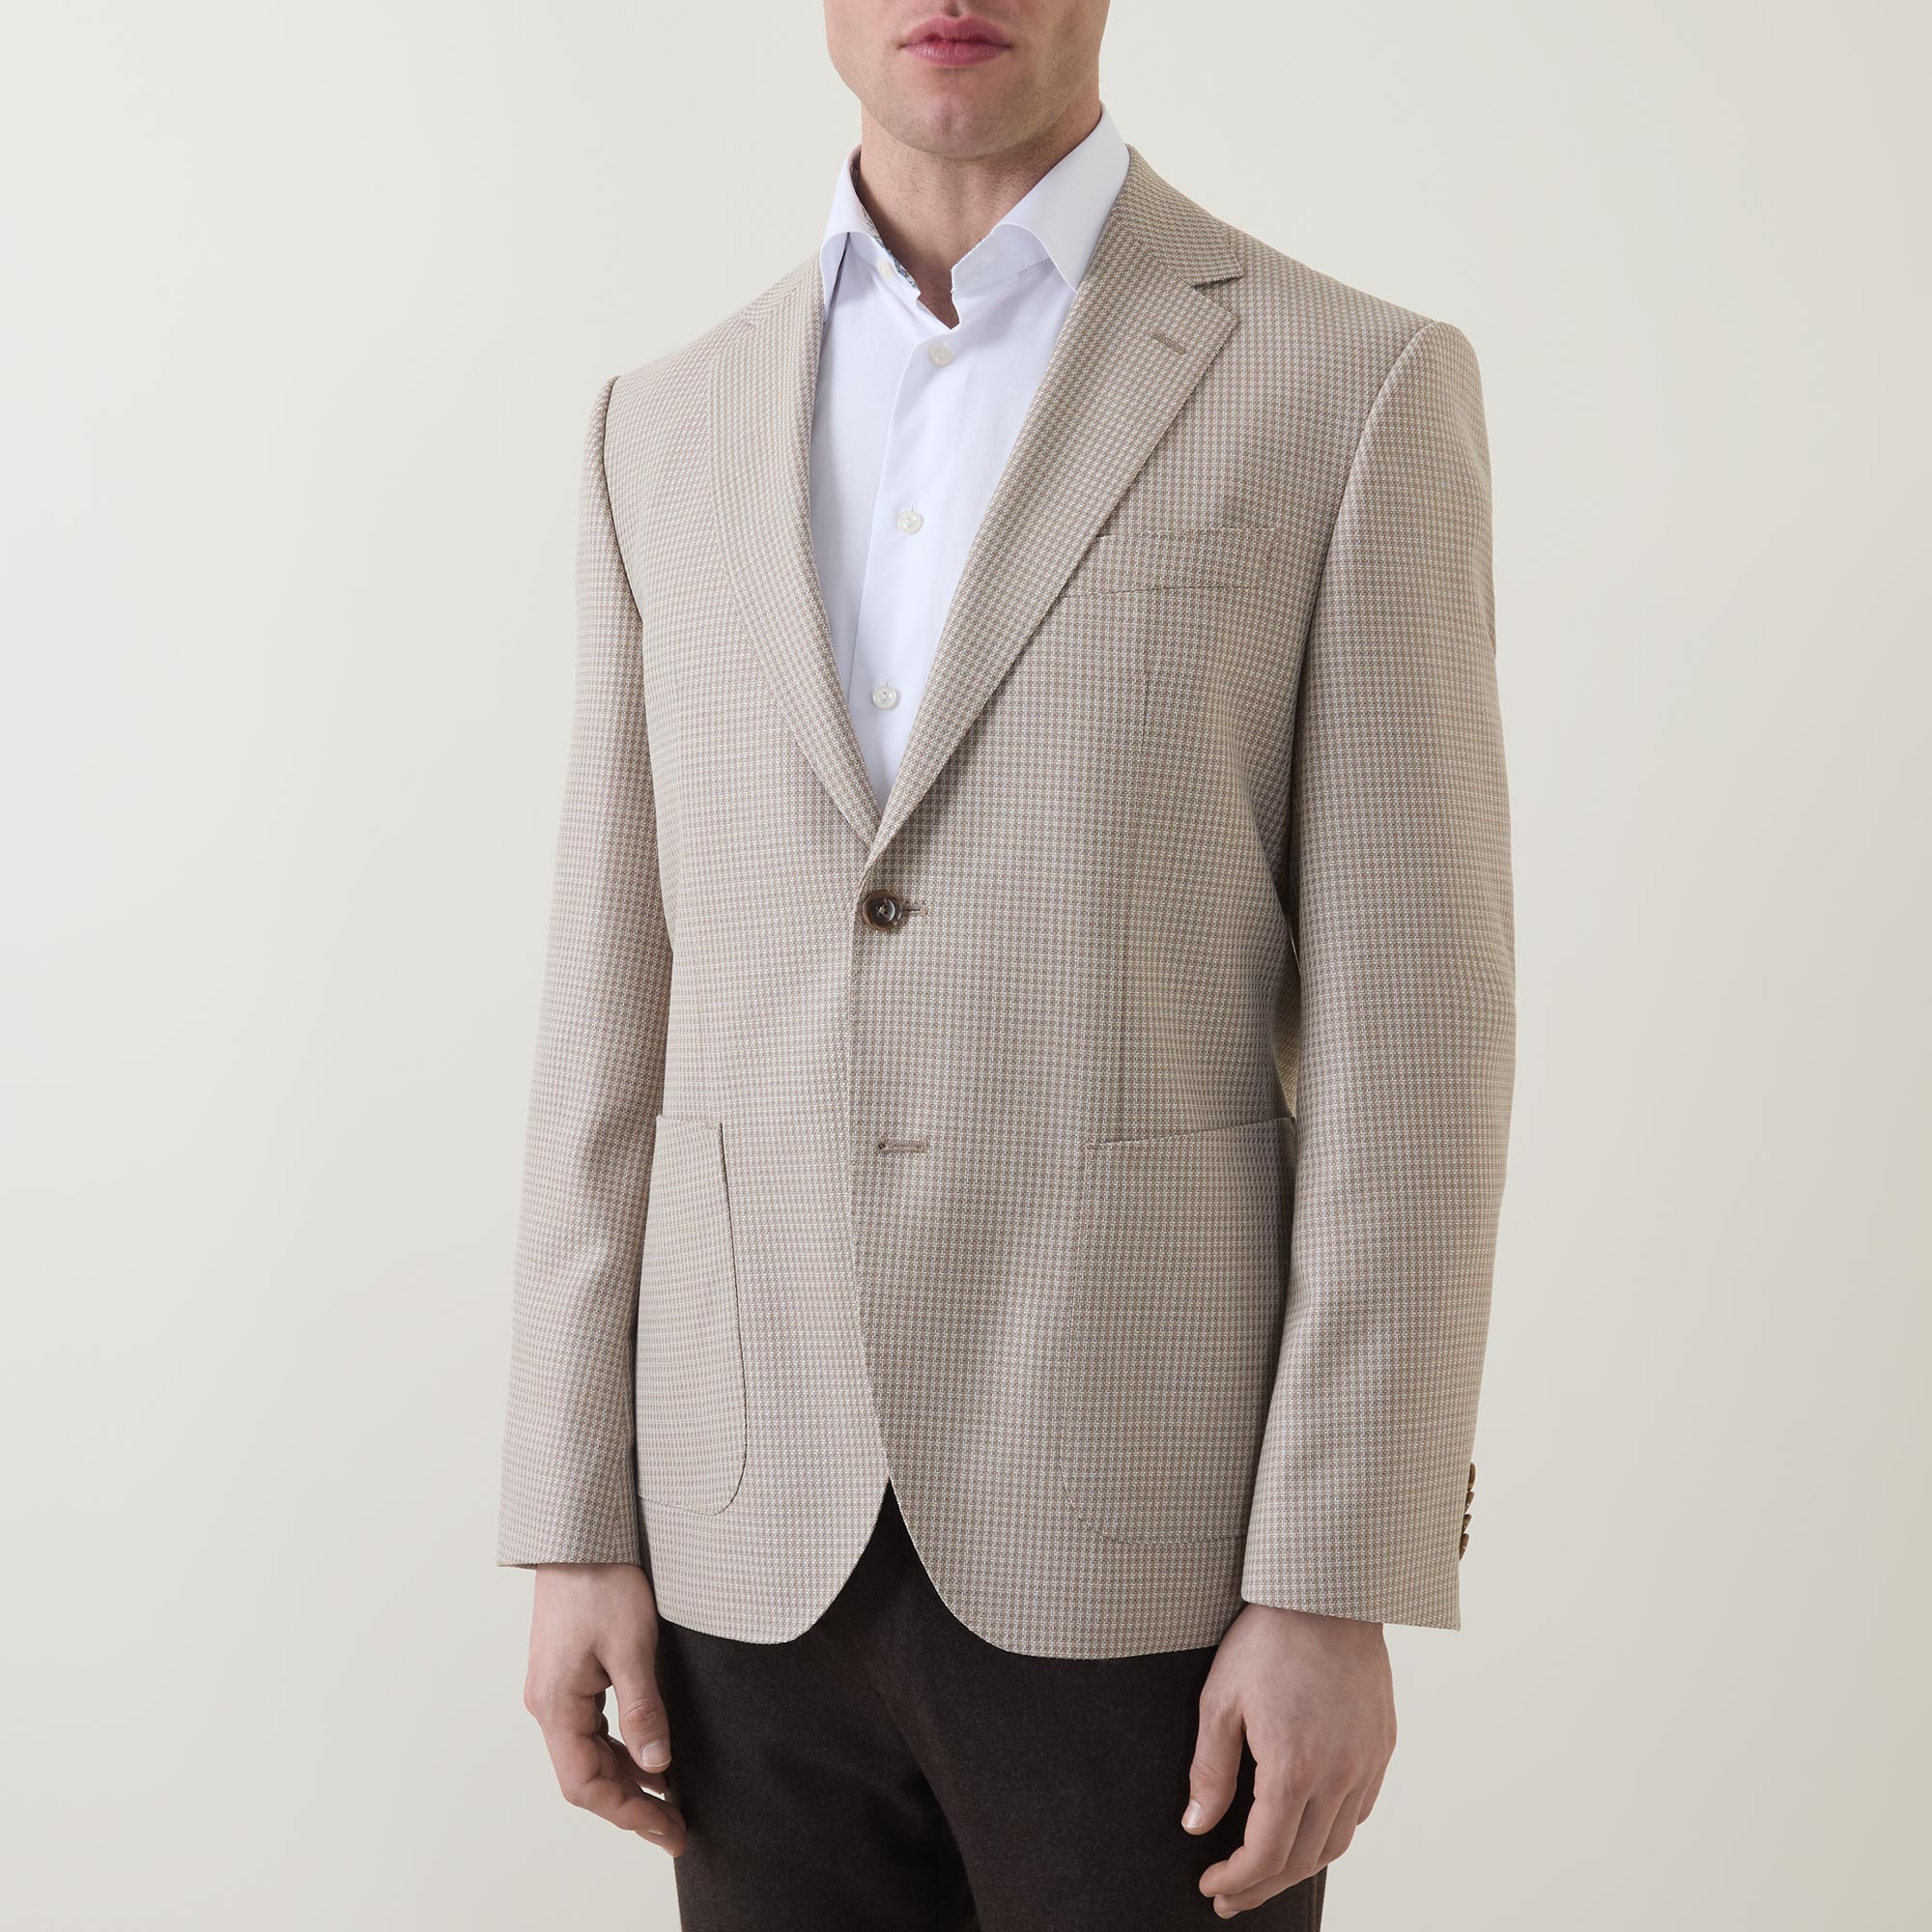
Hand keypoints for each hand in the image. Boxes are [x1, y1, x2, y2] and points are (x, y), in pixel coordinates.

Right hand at [523, 1562, 685, 1853]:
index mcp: (555, 1705)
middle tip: (676, 1825)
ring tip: (669, 1799)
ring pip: (587, 1754)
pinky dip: (619, 1750)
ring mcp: (554, 1690)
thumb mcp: (632, 1647)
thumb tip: (658, 1767)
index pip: (585, 1784)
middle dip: (630, 1804)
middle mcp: (547, 1705)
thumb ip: (643, 1710)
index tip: (667, 1829)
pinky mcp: (566, 1675)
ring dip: (625, 1779)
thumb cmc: (603, 1583)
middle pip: (584, 1775)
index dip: (627, 1813)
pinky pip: (590, 1729)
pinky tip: (650, 1756)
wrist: (580, 1534)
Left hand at [1184, 1602, 1394, 1915]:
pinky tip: (1307, 1828)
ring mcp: (1367, 1762)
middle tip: (1230, 1894)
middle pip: (1303, 1859)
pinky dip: (1332, 1832)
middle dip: (1263, 1885)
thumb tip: (1196, 1827)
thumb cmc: (1267, 1639)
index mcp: (1294, 1767)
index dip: (1238, 1879)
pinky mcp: (1382, 1745)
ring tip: (1266, 1871)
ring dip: (1299, 1866)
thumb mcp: (1219, 1699)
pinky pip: (1361, 1809)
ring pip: (1337, 1841)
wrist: (1327, 1592)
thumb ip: (1209, 1771)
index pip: (1267, 1853)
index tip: (1212, 1885)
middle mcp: (1340, 1774)